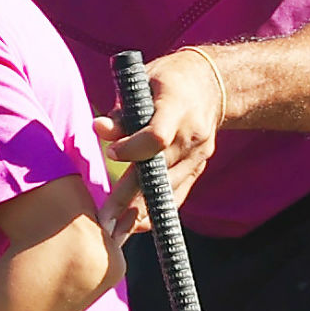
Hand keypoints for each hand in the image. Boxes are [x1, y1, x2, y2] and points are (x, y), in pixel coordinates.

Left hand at [94, 47, 223, 236]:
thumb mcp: (142, 82)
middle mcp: (191, 134)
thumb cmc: (165, 80)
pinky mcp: (199, 167)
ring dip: (140, 210)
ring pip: (168, 188)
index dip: (133, 148)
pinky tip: (136, 225)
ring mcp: (198, 154)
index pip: (157, 136)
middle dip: (129, 196)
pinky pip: (179, 194)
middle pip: (159, 171)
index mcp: (177, 107)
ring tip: (115, 229)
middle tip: (104, 218)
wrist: (212, 85)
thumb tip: (97, 130)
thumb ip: (121, 111)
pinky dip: (157, 210)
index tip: (112, 154)